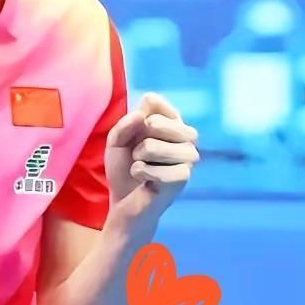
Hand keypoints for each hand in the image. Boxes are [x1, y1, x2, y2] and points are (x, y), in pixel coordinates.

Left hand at [104, 92, 198, 226]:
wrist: (124, 200)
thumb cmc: (124, 167)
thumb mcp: (116, 141)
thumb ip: (125, 124)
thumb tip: (142, 115)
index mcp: (170, 121)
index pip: (154, 103)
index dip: (136, 117)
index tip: (134, 132)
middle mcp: (184, 136)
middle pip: (155, 122)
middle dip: (137, 139)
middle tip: (137, 153)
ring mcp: (187, 157)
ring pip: (155, 146)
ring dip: (138, 158)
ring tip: (140, 165)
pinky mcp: (183, 178)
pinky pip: (157, 170)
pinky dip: (142, 173)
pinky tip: (144, 179)